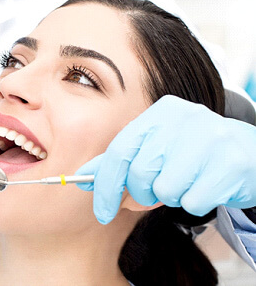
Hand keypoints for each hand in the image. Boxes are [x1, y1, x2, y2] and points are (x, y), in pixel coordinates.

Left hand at [76, 95, 255, 223]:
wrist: (248, 152)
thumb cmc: (191, 153)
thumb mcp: (154, 148)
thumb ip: (120, 161)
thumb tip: (84, 177)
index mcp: (159, 113)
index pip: (118, 151)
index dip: (105, 186)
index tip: (101, 211)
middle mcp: (183, 119)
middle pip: (139, 174)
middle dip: (142, 194)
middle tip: (155, 192)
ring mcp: (209, 139)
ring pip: (165, 190)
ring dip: (171, 196)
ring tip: (186, 181)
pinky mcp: (230, 164)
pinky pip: (192, 202)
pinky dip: (194, 202)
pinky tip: (206, 186)